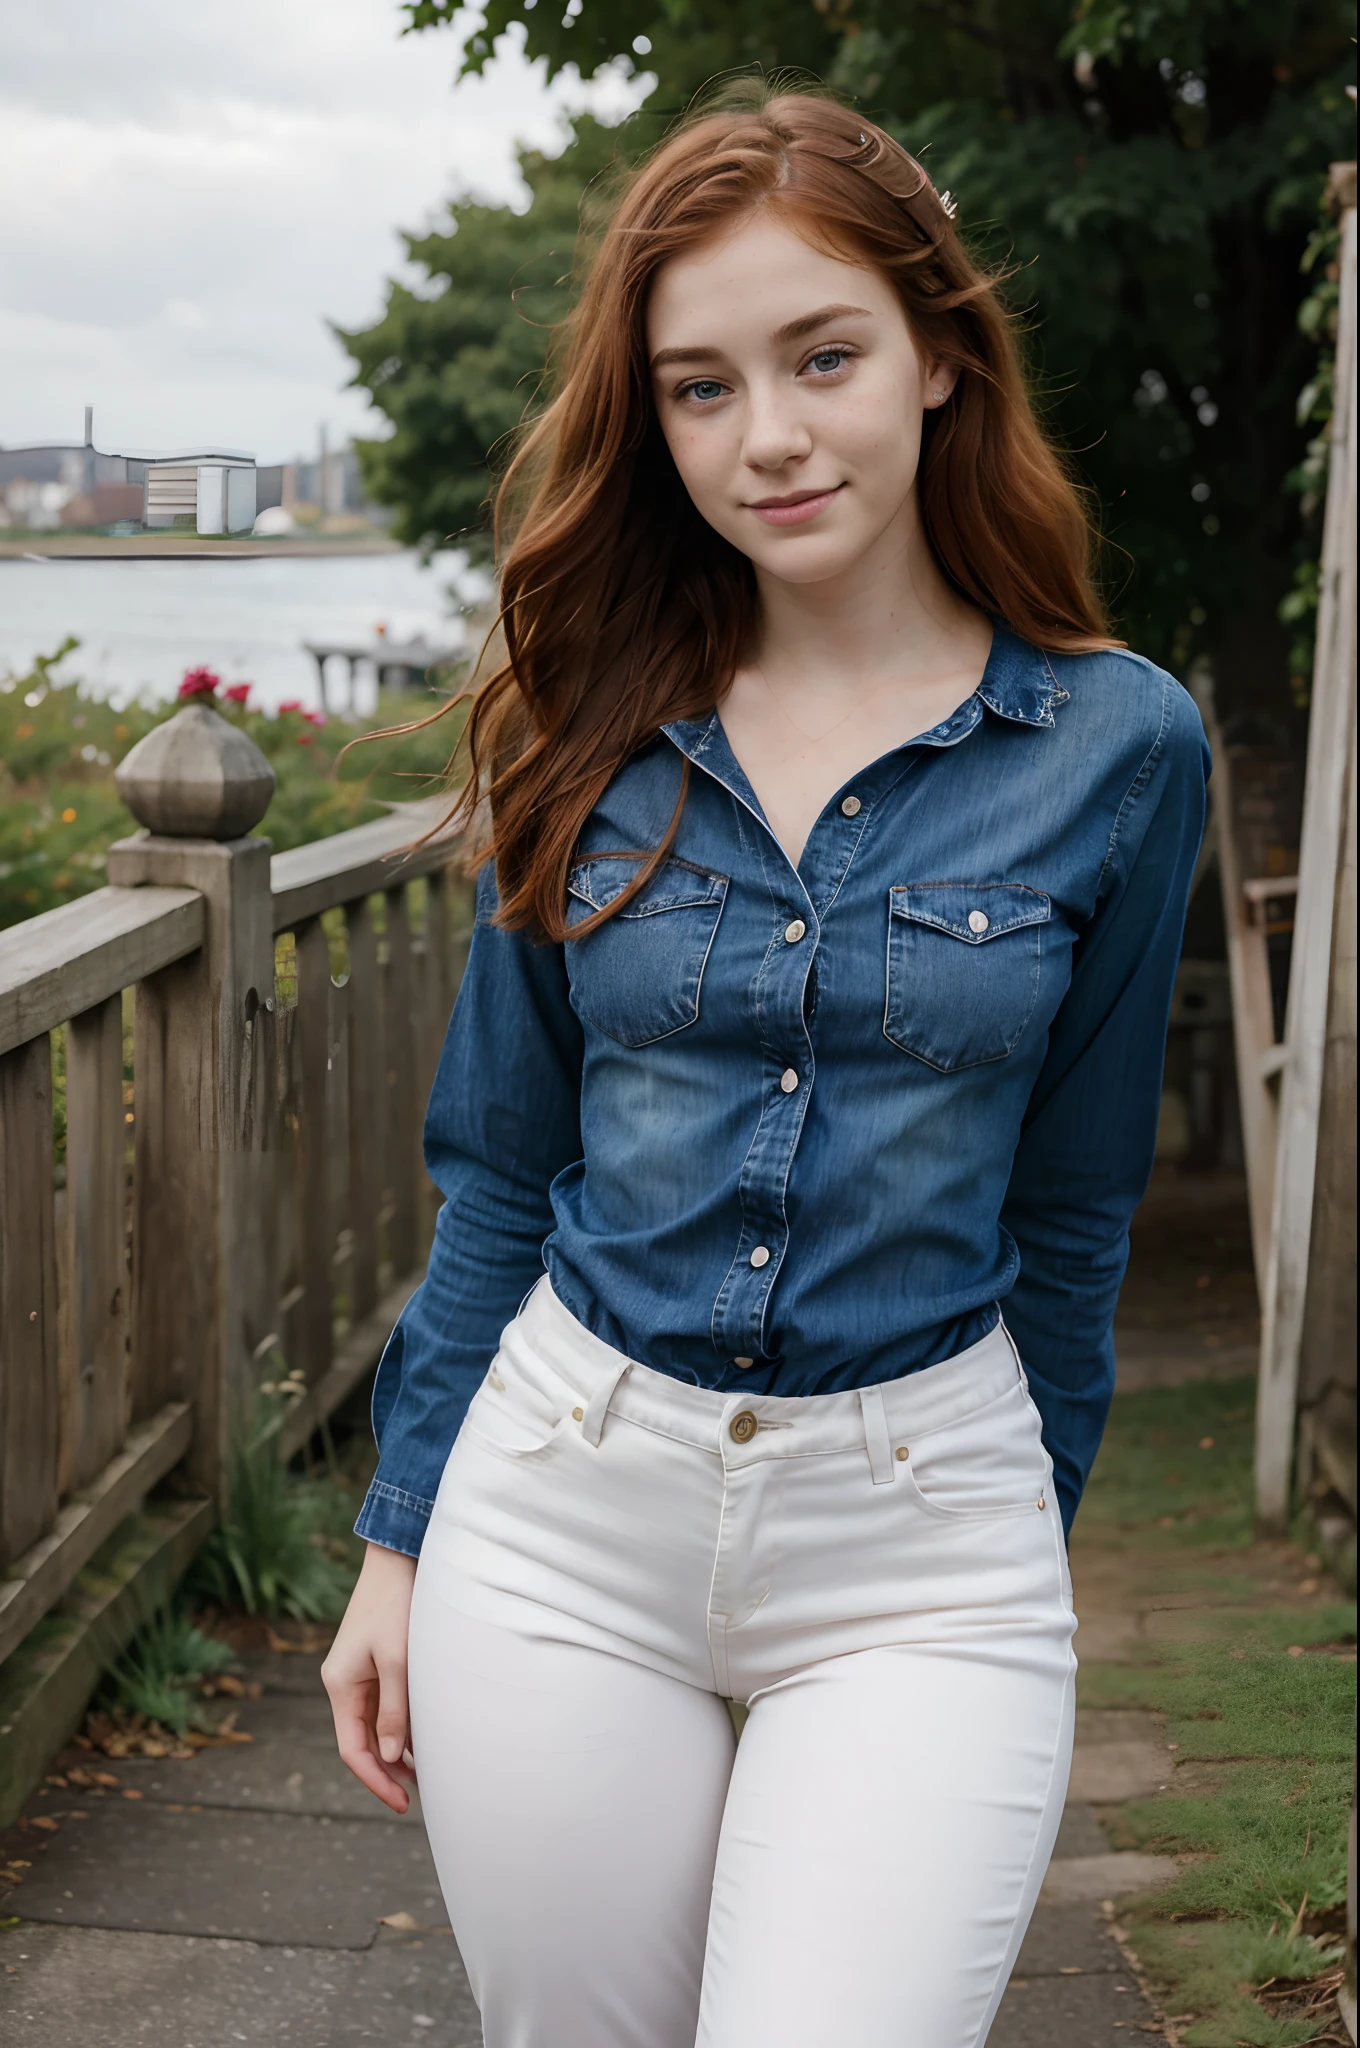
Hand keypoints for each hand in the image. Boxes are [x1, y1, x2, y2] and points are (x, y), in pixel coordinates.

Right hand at [322, 1541, 419, 1813]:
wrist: (397, 1559)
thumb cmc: (396, 1606)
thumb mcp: (397, 1661)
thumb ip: (395, 1710)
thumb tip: (394, 1756)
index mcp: (340, 1686)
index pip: (354, 1750)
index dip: (376, 1780)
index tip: (401, 1804)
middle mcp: (344, 1684)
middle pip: (363, 1742)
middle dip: (389, 1770)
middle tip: (420, 1796)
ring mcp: (359, 1674)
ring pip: (375, 1726)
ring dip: (398, 1750)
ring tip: (429, 1774)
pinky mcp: (375, 1664)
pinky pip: (385, 1706)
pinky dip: (402, 1725)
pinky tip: (426, 1738)